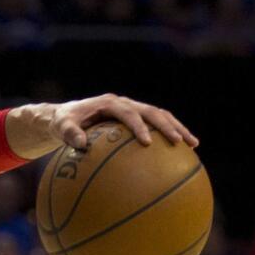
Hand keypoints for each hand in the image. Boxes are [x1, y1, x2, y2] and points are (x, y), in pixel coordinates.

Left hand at [46, 94, 197, 149]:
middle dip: (167, 126)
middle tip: (178, 142)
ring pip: (160, 115)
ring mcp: (132, 109)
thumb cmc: (63, 122)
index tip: (146, 143)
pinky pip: (156, 124)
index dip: (138, 126)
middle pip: (151, 111)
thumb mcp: (61, 126)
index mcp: (109, 103)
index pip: (128, 113)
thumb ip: (69, 133)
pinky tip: (184, 151)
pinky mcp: (136, 117)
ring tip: (193, 144)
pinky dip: (170, 134)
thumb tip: (80, 144)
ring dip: (177, 128)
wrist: (65, 115)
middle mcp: (124, 103)